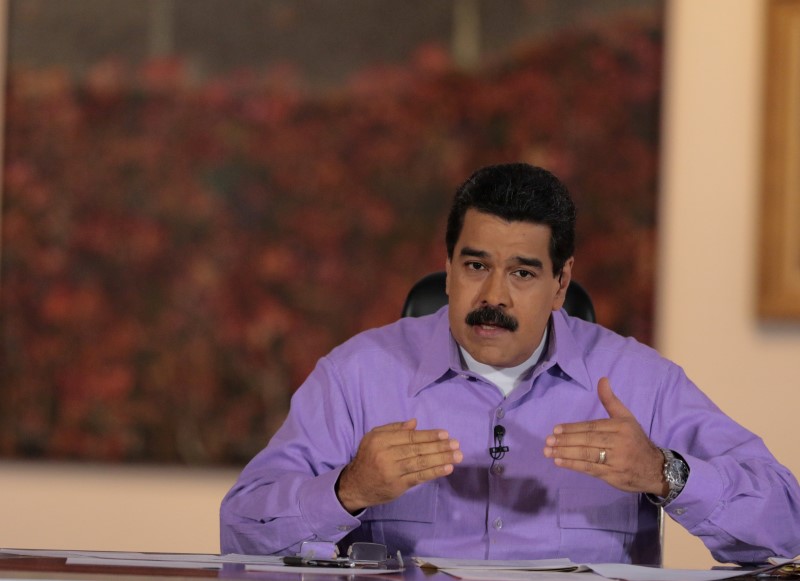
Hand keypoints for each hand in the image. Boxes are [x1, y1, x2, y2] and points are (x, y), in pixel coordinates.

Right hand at [336, 418, 462, 512]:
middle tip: (456, 444)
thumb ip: (393, 429)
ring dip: (441, 459)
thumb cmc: (368, 457)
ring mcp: (392, 472)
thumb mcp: (373, 437)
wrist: (355, 485)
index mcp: (380, 440)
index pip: (409, 436)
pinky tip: (447, 468)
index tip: (445, 434)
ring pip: (420, 463)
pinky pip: (419, 477)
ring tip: (457, 456)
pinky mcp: (397, 486)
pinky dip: (434, 472)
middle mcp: (385, 455)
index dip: (428, 435)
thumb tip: (414, 423)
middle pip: (416, 449)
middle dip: (439, 447)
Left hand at [543, 377, 667, 495]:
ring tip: (548, 451)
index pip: (592, 427)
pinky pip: (590, 469)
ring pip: (587, 455)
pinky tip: (559, 462)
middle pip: (588, 441)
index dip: (573, 428)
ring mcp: (616, 461)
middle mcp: (619, 443)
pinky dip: (573, 465)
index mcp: (621, 427)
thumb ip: (611, 400)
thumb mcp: (626, 418)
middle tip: (548, 440)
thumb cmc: (635, 440)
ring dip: (566, 453)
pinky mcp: (613, 476)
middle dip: (566, 441)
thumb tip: (602, 379)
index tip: (556, 429)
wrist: (655, 469)